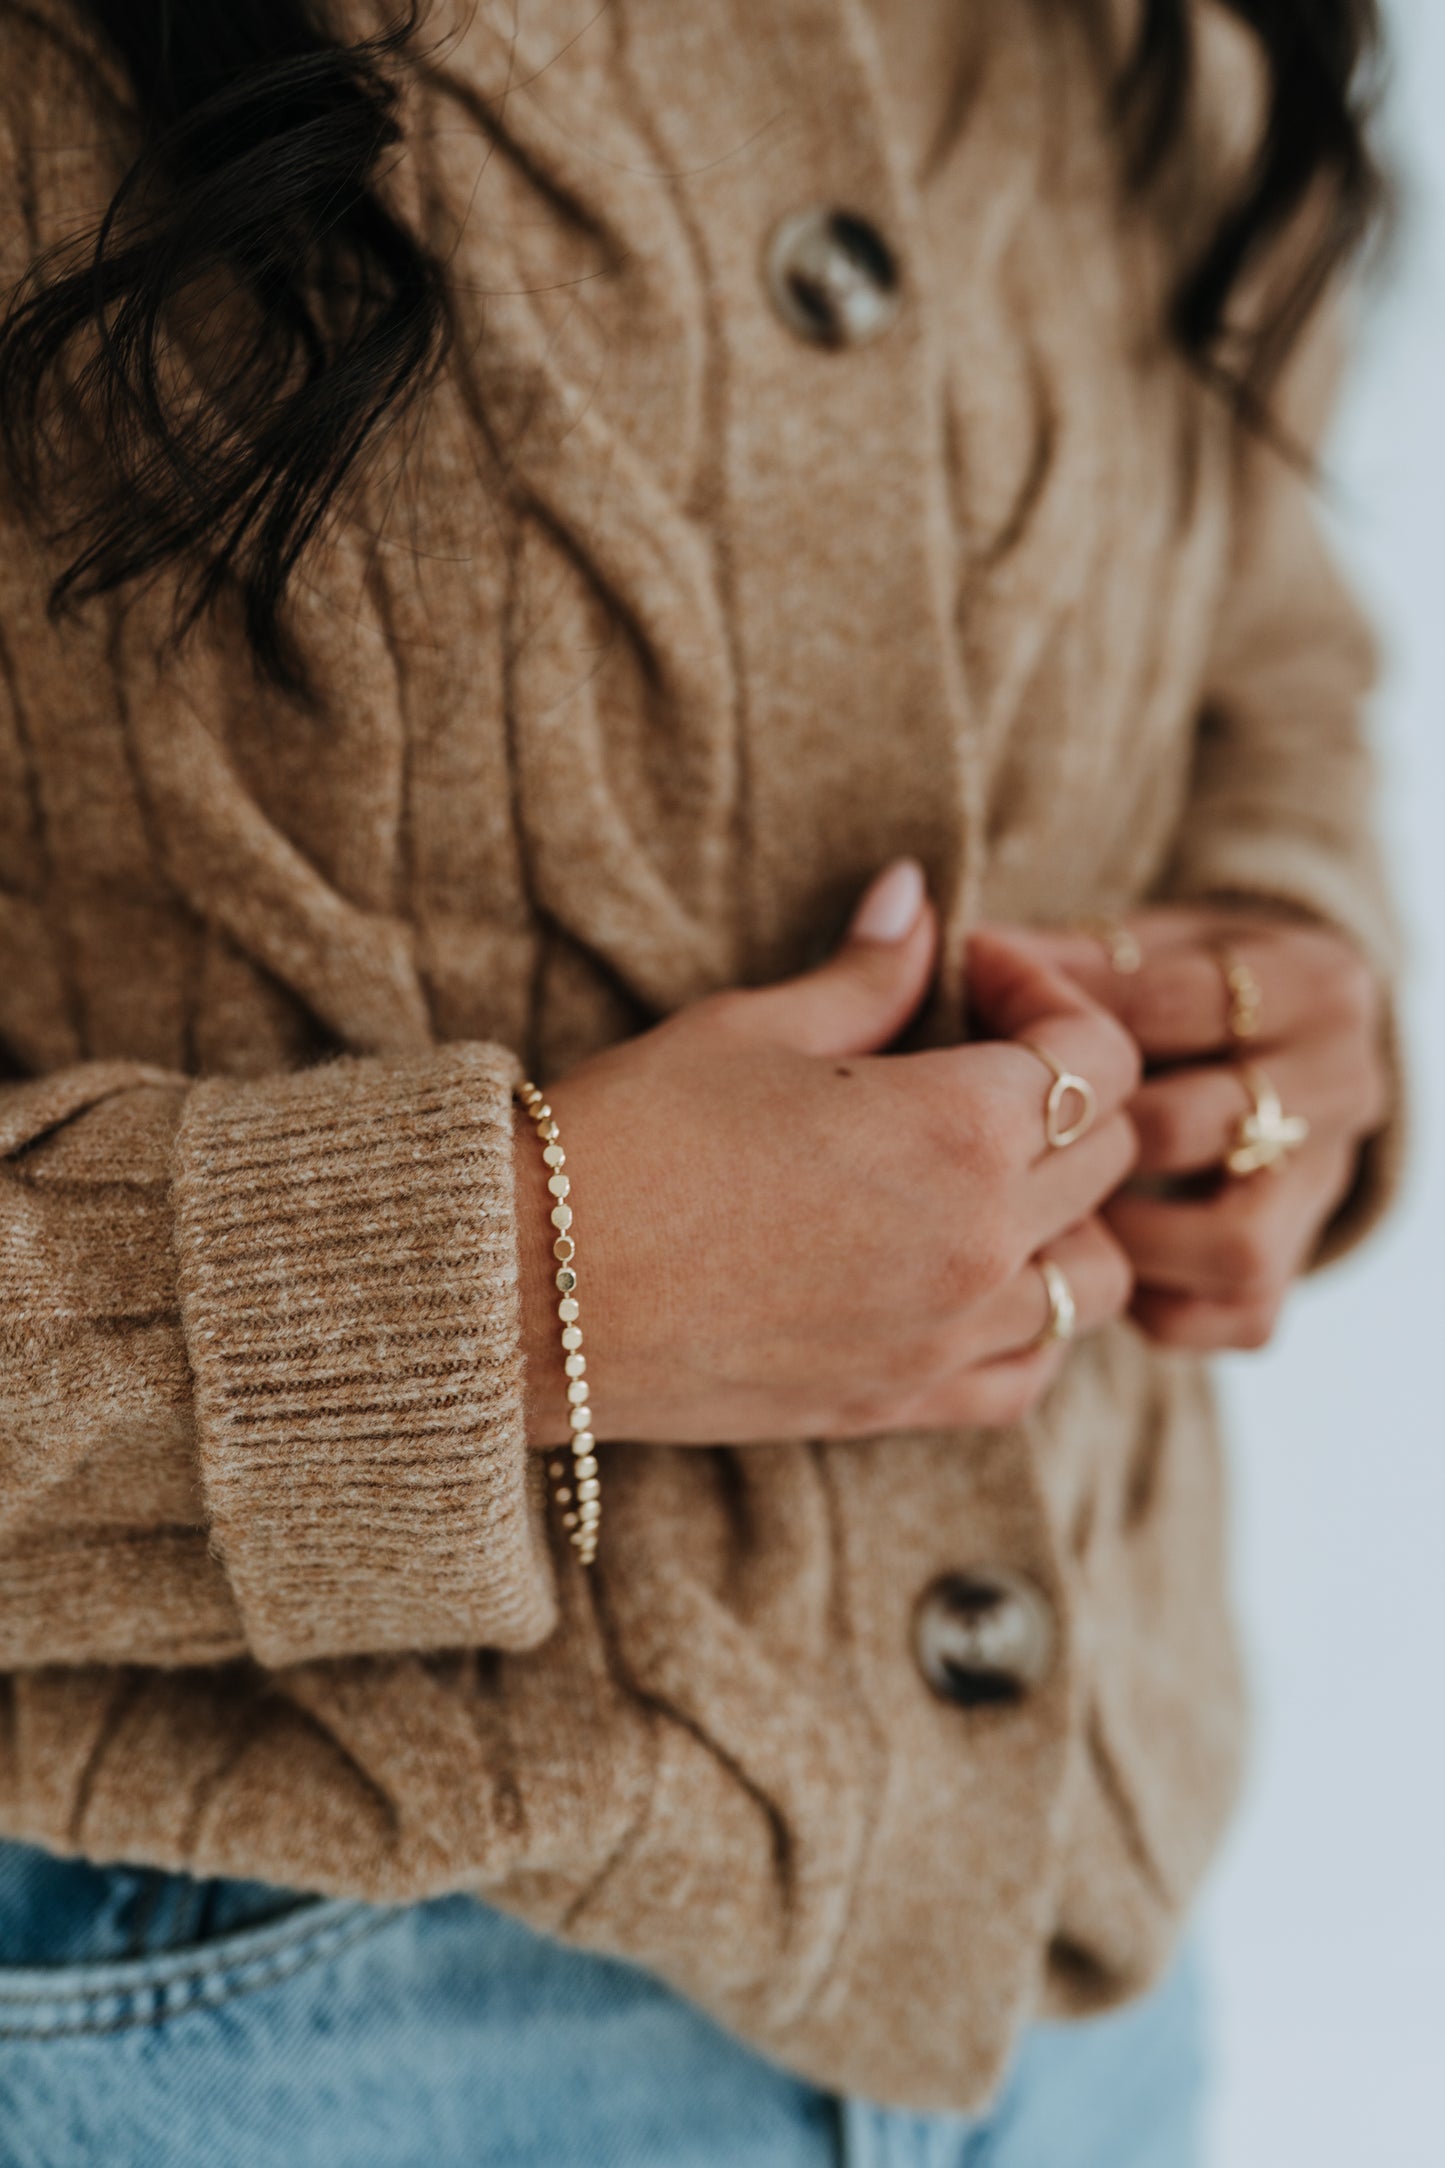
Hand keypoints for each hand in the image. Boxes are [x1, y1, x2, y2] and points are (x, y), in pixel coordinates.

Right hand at [517, 862, 1139, 1446]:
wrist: (524, 1286)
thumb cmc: (627, 1138)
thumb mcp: (752, 1028)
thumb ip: (867, 972)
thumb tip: (915, 896)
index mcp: (959, 1129)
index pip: (1097, 1056)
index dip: (1050, 996)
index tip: (976, 978)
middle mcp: (979, 1242)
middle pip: (1111, 1156)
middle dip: (1067, 1090)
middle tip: (978, 1058)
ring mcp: (943, 1337)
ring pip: (1095, 1277)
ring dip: (1071, 1216)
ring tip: (990, 1177)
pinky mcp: (895, 1404)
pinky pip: (1026, 1374)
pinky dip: (1029, 1325)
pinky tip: (970, 1278)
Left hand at [1009, 908, 1388, 1351]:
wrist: (1270, 1050)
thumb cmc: (1175, 992)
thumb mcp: (1144, 949)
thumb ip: (1074, 958)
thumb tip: (981, 956)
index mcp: (1316, 987)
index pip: (1190, 1002)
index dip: (1082, 1009)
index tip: (996, 1001)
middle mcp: (1341, 1089)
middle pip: (1196, 1125)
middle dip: (1088, 1131)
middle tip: (1005, 1130)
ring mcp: (1324, 1188)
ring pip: (1234, 1246)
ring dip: (1127, 1234)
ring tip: (1050, 1208)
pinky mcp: (1298, 1269)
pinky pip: (1234, 1314)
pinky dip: (1157, 1303)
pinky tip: (1092, 1261)